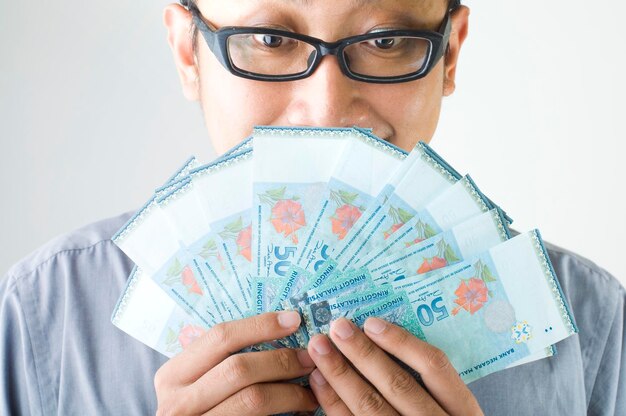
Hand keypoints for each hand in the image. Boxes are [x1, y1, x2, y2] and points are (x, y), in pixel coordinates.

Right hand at [154, 311, 318, 414]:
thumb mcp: (193, 385)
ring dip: (291, 392)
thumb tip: (276, 332)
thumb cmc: (196, 411)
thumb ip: (218, 364)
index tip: (294, 320)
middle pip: (239, 368)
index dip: (260, 325)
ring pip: (253, 399)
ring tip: (311, 390)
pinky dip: (286, 413)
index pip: (220, 337)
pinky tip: (300, 410)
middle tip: (309, 359)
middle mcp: (178, 403)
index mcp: (172, 376)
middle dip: (281, 360)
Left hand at [307, 317, 482, 414]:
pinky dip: (334, 403)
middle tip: (337, 327)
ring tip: (319, 349)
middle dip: (363, 352)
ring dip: (341, 374)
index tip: (372, 323)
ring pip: (371, 405)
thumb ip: (428, 385)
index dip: (402, 342)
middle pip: (398, 384)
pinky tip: (319, 383)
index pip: (435, 367)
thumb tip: (377, 337)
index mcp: (462, 412)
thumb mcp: (451, 412)